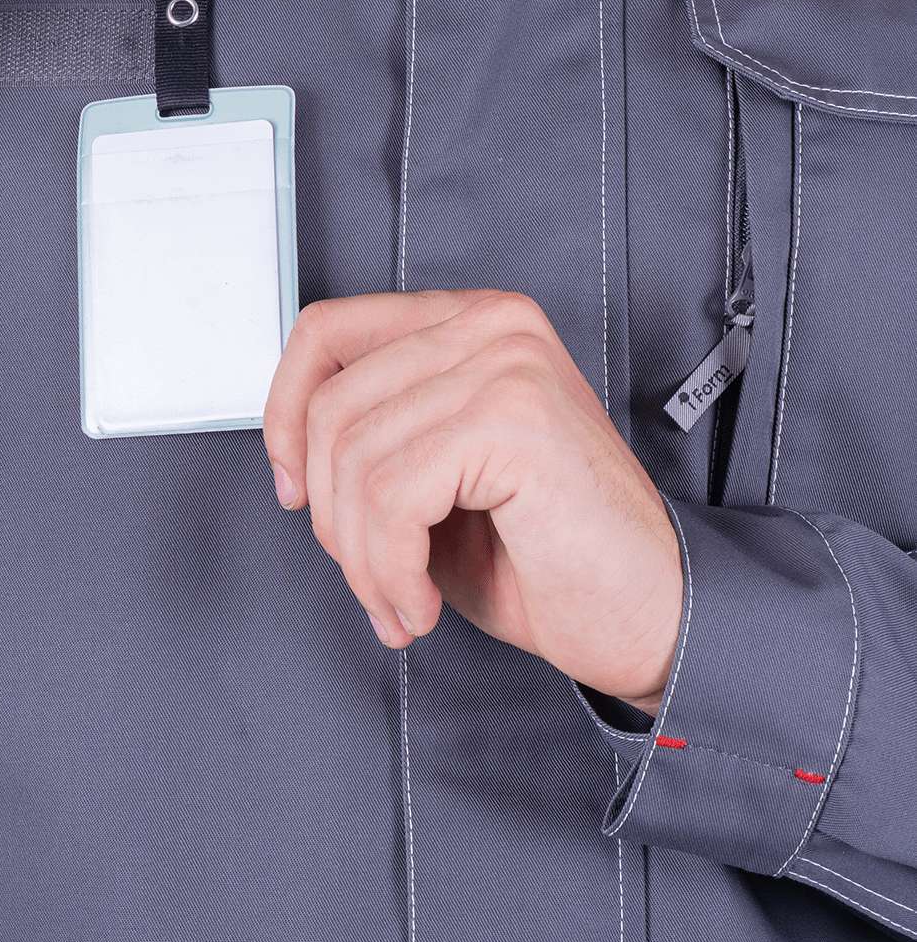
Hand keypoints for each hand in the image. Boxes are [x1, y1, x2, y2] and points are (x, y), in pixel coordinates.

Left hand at [262, 287, 681, 715]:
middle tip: (369, 576)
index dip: (285, 412)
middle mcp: (490, 325)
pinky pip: (389, 498)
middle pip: (331, 404)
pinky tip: (421, 603)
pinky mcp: (513, 417)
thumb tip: (290, 448)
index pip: (326, 330)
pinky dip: (388, 568)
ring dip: (361, 557)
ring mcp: (505, 363)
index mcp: (471, 322)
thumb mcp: (436, 478)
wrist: (656, 619)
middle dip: (330, 513)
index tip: (292, 487)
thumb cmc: (551, 558)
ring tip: (399, 600)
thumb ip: (374, 438)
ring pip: (352, 458)